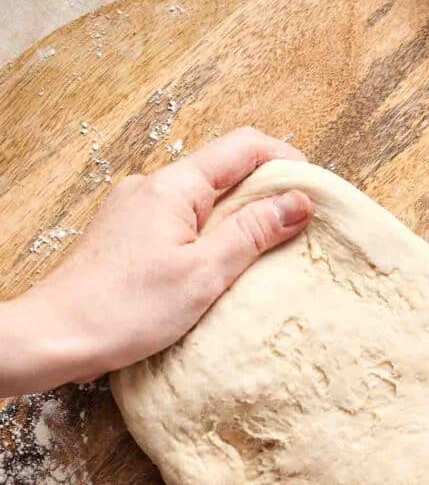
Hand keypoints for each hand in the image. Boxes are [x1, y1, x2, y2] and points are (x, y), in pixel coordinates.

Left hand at [1, 127, 311, 394]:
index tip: (316, 192)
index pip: (243, 147)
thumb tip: (299, 201)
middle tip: (298, 231)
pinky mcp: (125, 239)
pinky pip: (179, 226)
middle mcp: (151, 187)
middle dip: (264, 196)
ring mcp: (134, 212)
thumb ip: (253, 233)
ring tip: (262, 258)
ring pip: (201, 204)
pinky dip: (207, 240)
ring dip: (235, 222)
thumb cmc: (127, 309)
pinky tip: (216, 273)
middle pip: (223, 173)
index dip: (286, 161)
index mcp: (174, 185)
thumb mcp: (204, 273)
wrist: (56, 337)